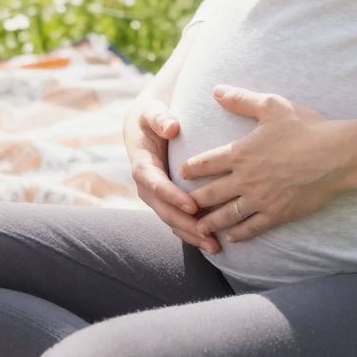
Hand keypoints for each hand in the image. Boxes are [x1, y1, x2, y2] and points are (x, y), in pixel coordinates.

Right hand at [123, 96, 221, 254]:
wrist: (146, 123)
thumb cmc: (151, 114)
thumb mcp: (151, 110)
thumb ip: (159, 117)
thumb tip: (172, 127)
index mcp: (141, 163)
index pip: (153, 183)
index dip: (171, 196)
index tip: (192, 206)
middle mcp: (146, 184)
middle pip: (163, 209)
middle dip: (185, 225)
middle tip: (208, 235)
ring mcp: (155, 195)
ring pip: (171, 220)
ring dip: (191, 234)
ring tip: (215, 246)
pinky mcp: (166, 200)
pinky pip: (177, 220)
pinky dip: (193, 232)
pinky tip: (212, 241)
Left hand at [183, 85, 356, 243]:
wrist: (335, 155)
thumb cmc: (305, 127)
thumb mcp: (272, 106)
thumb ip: (241, 100)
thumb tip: (216, 90)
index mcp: (240, 152)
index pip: (206, 163)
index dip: (191, 168)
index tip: (182, 172)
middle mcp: (245, 179)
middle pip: (211, 193)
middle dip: (194, 200)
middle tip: (182, 205)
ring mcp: (261, 199)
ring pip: (227, 215)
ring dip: (211, 222)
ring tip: (200, 228)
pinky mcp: (277, 214)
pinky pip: (252, 227)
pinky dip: (240, 234)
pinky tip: (233, 238)